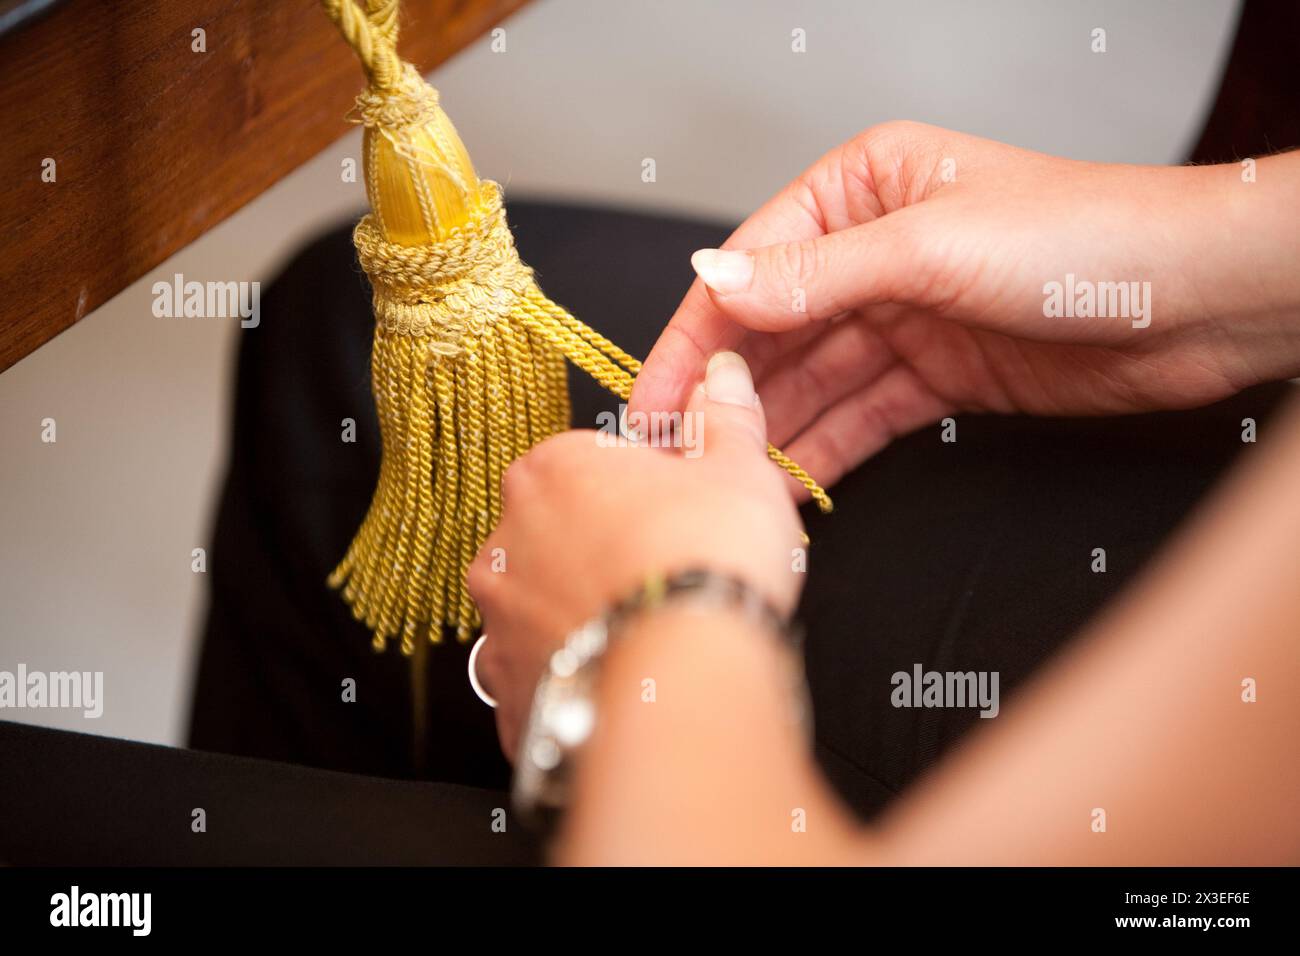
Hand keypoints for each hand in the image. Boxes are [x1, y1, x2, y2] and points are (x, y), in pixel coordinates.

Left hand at [468, 352, 803, 759]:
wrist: (687, 675)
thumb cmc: (706, 560)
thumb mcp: (738, 470)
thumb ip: (722, 419)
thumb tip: (720, 375)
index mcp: (551, 470)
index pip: (586, 465)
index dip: (637, 488)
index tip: (674, 512)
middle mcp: (505, 541)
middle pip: (554, 535)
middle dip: (600, 551)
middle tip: (665, 573)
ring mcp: (498, 621)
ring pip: (540, 610)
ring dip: (580, 616)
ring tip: (645, 636)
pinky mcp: (509, 690)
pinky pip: (538, 680)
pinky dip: (571, 681)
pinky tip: (617, 683)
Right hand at [630, 121, 1299, 493]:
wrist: (1201, 298)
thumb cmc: (1083, 238)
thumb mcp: (929, 247)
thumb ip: (815, 275)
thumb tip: (716, 281)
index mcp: (863, 187)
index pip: (753, 265)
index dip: (698, 335)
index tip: (656, 396)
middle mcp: (877, 250)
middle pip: (778, 331)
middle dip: (729, 393)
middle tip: (677, 456)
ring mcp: (909, 316)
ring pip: (818, 382)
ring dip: (772, 432)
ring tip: (723, 485)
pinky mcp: (941, 376)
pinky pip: (864, 417)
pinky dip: (827, 451)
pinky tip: (788, 486)